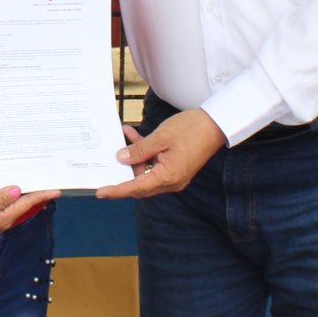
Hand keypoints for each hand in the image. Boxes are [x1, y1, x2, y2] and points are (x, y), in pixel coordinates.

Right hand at [0, 185, 59, 240]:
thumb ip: (0, 198)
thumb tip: (18, 190)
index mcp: (6, 217)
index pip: (28, 203)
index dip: (42, 195)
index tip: (56, 189)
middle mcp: (6, 217)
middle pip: (26, 202)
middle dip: (38, 191)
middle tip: (50, 180)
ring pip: (18, 201)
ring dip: (27, 190)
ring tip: (37, 179)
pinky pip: (7, 199)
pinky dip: (13, 191)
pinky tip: (14, 184)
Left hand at [99, 109, 225, 198]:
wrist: (216, 123)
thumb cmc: (192, 129)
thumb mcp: (160, 137)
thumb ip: (139, 150)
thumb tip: (122, 159)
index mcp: (168, 177)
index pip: (136, 188)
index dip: (117, 191)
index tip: (101, 192)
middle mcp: (172, 181)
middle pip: (140, 184)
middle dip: (123, 172)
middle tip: (106, 164)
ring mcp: (175, 175)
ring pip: (146, 172)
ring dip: (134, 157)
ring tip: (124, 137)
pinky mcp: (176, 167)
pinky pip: (155, 164)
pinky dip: (145, 153)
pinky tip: (134, 135)